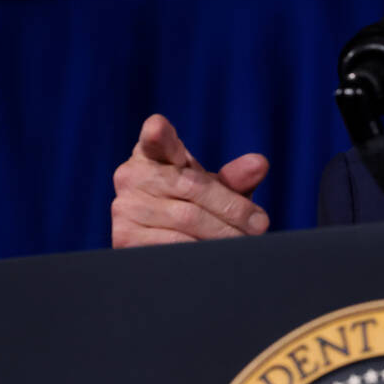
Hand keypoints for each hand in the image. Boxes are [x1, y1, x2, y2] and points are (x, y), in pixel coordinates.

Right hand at [111, 114, 269, 247]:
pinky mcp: (124, 237)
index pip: (154, 138)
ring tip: (246, 242)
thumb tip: (260, 164)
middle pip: (191, 186)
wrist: (169, 244)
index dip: (156, 133)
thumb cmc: (196, 205)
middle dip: (231, 208)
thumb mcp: (216, 188)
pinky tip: (218, 255)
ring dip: (223, 233)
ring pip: (186, 218)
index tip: (157, 128)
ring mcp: (124, 207)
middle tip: (260, 224)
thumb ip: (236, 177)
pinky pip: (172, 245)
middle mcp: (131, 175)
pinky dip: (201, 251)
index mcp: (153, 152)